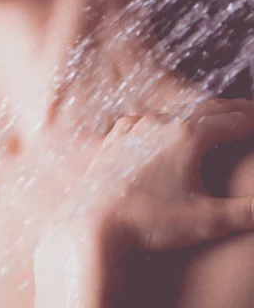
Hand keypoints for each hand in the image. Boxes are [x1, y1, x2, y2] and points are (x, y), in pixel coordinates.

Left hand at [32, 99, 253, 307]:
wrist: (95, 223)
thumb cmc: (152, 222)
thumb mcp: (210, 221)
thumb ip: (248, 212)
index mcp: (187, 135)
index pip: (230, 121)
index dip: (252, 120)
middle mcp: (159, 123)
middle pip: (204, 110)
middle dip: (230, 111)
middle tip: (250, 110)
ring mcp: (133, 127)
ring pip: (173, 114)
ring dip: (196, 115)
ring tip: (213, 119)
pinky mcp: (115, 137)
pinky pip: (144, 121)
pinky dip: (163, 121)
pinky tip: (162, 125)